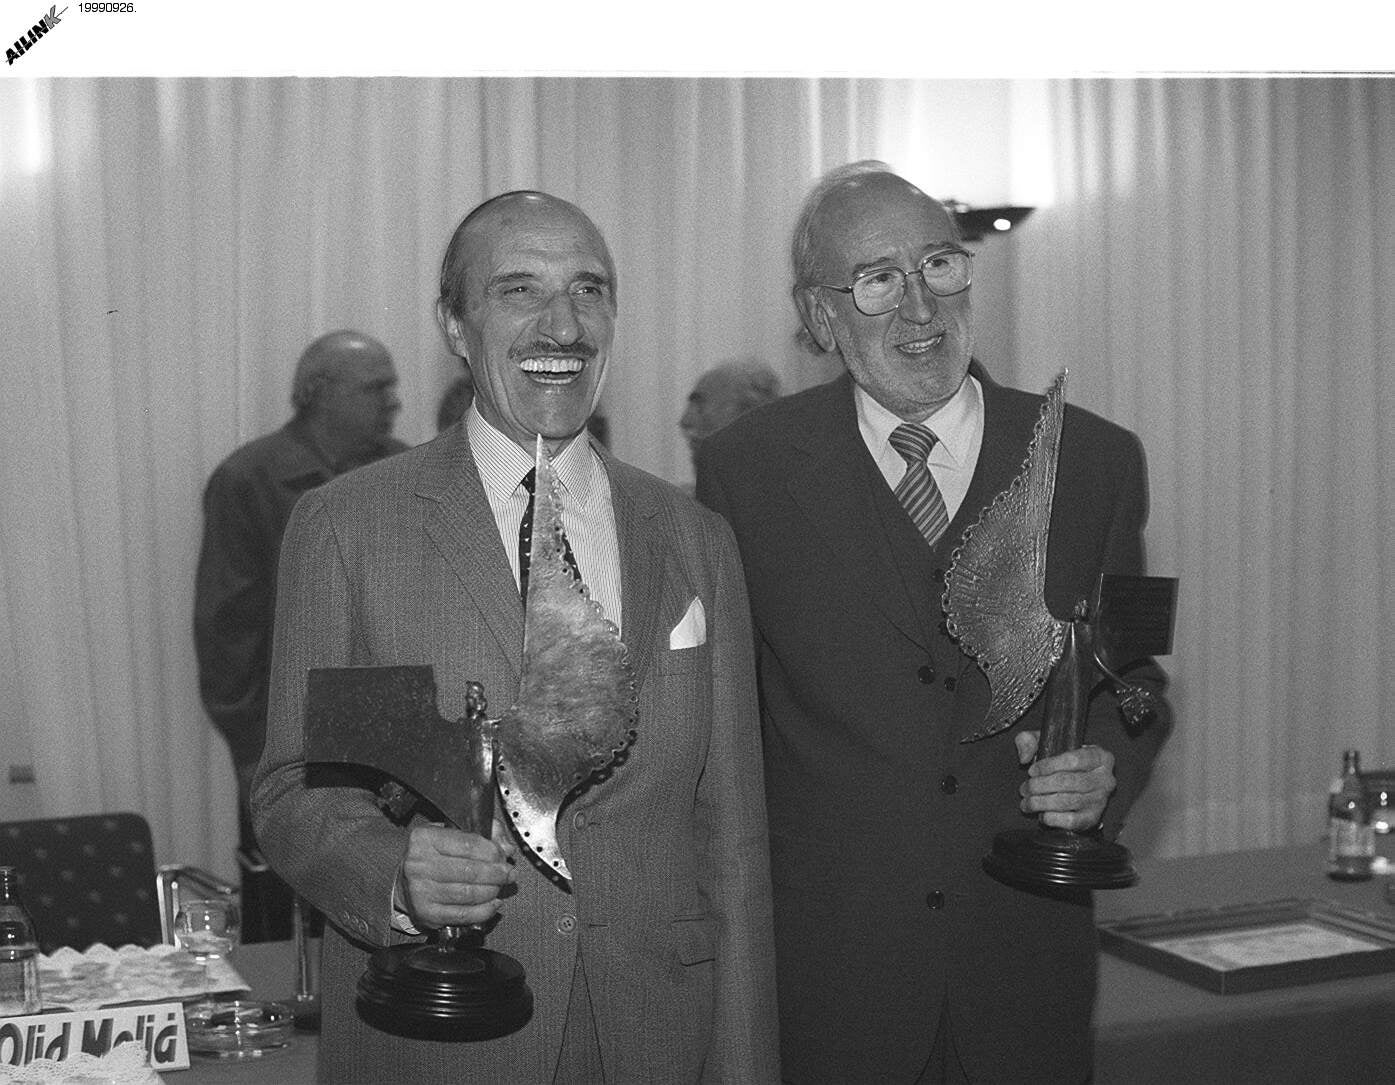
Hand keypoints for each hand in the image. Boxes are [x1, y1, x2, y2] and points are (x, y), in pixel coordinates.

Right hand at [397, 822, 517, 928]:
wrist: (405, 881)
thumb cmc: (432, 855)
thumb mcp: (453, 833)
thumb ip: (484, 833)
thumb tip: (506, 847)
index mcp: (425, 839)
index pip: (469, 844)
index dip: (492, 851)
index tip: (503, 855)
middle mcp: (419, 864)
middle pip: (470, 871)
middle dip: (497, 873)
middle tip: (508, 873)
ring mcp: (421, 891)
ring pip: (469, 894)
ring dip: (492, 891)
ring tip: (499, 886)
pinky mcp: (427, 913)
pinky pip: (464, 914)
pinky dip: (484, 910)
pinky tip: (492, 903)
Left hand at [1014, 731, 1115, 831]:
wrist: (1075, 783)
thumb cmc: (1061, 762)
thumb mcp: (1046, 742)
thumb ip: (1029, 740)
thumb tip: (1024, 757)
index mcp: (1100, 756)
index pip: (1074, 760)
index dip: (1049, 766)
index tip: (1032, 770)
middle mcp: (1105, 779)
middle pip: (1068, 782)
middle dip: (1040, 786)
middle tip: (1024, 788)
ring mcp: (1100, 800)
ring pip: (1067, 801)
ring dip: (1041, 803)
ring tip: (1026, 802)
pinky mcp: (1093, 818)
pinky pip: (1071, 821)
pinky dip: (1052, 818)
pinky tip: (1041, 815)